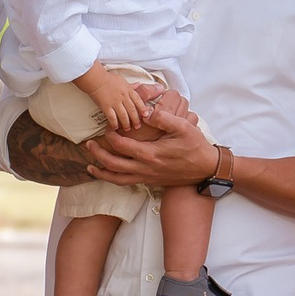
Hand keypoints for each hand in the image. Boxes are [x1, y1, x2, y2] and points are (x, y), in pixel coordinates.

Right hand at [76, 63, 148, 133]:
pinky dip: (114, 123)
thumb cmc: (108, 78)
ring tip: (127, 128)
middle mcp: (123, 97)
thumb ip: (130, 85)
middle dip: (136, 119)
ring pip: (123, 115)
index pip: (138, 100)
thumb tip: (137, 85)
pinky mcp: (106, 106)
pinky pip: (112, 117)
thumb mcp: (122, 80)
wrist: (96, 78)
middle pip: (132, 110)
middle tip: (138, 126)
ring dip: (126, 123)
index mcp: (128, 90)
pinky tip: (115, 126)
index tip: (145, 115)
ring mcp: (115, 102)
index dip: (143, 109)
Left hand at [83, 97, 217, 189]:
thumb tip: (144, 112)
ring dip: (102, 173)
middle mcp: (145, 168)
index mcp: (150, 153)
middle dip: (98, 154)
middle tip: (88, 146)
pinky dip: (115, 179)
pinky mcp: (151, 182)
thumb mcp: (183, 127)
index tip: (107, 127)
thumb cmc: (195, 146)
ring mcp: (147, 177)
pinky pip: (127, 183)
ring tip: (90, 167)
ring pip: (118, 179)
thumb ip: (163, 118)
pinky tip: (110, 173)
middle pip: (113, 164)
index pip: (120, 145)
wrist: (206, 168)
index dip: (110, 135)